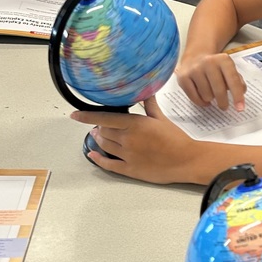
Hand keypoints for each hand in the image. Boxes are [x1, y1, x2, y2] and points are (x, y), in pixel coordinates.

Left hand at [70, 96, 198, 183]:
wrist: (186, 159)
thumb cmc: (176, 139)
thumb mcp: (161, 118)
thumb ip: (149, 105)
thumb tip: (146, 91)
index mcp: (134, 124)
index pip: (104, 118)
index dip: (87, 117)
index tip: (75, 115)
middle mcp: (127, 139)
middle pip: (103, 132)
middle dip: (98, 128)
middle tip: (99, 126)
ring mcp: (127, 155)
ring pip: (104, 146)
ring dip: (98, 140)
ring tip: (97, 136)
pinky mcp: (130, 169)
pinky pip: (109, 165)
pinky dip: (98, 160)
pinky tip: (93, 156)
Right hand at [176, 52, 245, 110]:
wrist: (195, 57)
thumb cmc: (216, 68)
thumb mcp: (229, 69)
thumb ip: (237, 80)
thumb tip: (241, 92)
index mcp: (223, 60)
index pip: (232, 80)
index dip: (237, 96)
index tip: (240, 108)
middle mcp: (208, 62)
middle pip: (219, 90)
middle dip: (223, 102)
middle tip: (224, 106)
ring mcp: (194, 69)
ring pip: (206, 96)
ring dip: (210, 99)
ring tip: (211, 94)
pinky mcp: (183, 77)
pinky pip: (194, 98)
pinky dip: (201, 102)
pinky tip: (203, 98)